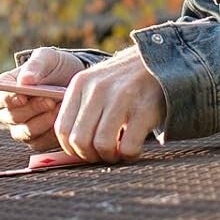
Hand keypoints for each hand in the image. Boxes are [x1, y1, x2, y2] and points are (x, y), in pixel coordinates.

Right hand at [0, 47, 86, 151]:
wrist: (76, 80)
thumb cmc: (56, 66)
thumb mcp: (48, 58)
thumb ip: (35, 66)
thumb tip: (24, 81)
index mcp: (5, 89)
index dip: (6, 99)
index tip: (23, 96)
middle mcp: (9, 112)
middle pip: (11, 117)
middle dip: (32, 109)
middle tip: (50, 100)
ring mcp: (22, 128)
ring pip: (24, 133)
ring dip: (43, 122)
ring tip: (60, 108)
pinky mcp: (38, 140)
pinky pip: (40, 143)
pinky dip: (51, 133)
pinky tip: (63, 120)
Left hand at [54, 47, 165, 163]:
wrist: (157, 62)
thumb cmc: (123, 82)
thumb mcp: (95, 85)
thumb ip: (81, 109)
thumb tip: (70, 148)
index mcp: (80, 84)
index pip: (62, 128)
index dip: (71, 149)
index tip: (84, 152)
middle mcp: (97, 90)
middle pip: (79, 140)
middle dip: (90, 156)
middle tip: (102, 154)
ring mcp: (120, 98)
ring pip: (102, 145)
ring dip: (110, 157)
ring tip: (117, 152)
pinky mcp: (143, 109)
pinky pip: (128, 147)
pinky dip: (129, 155)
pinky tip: (133, 149)